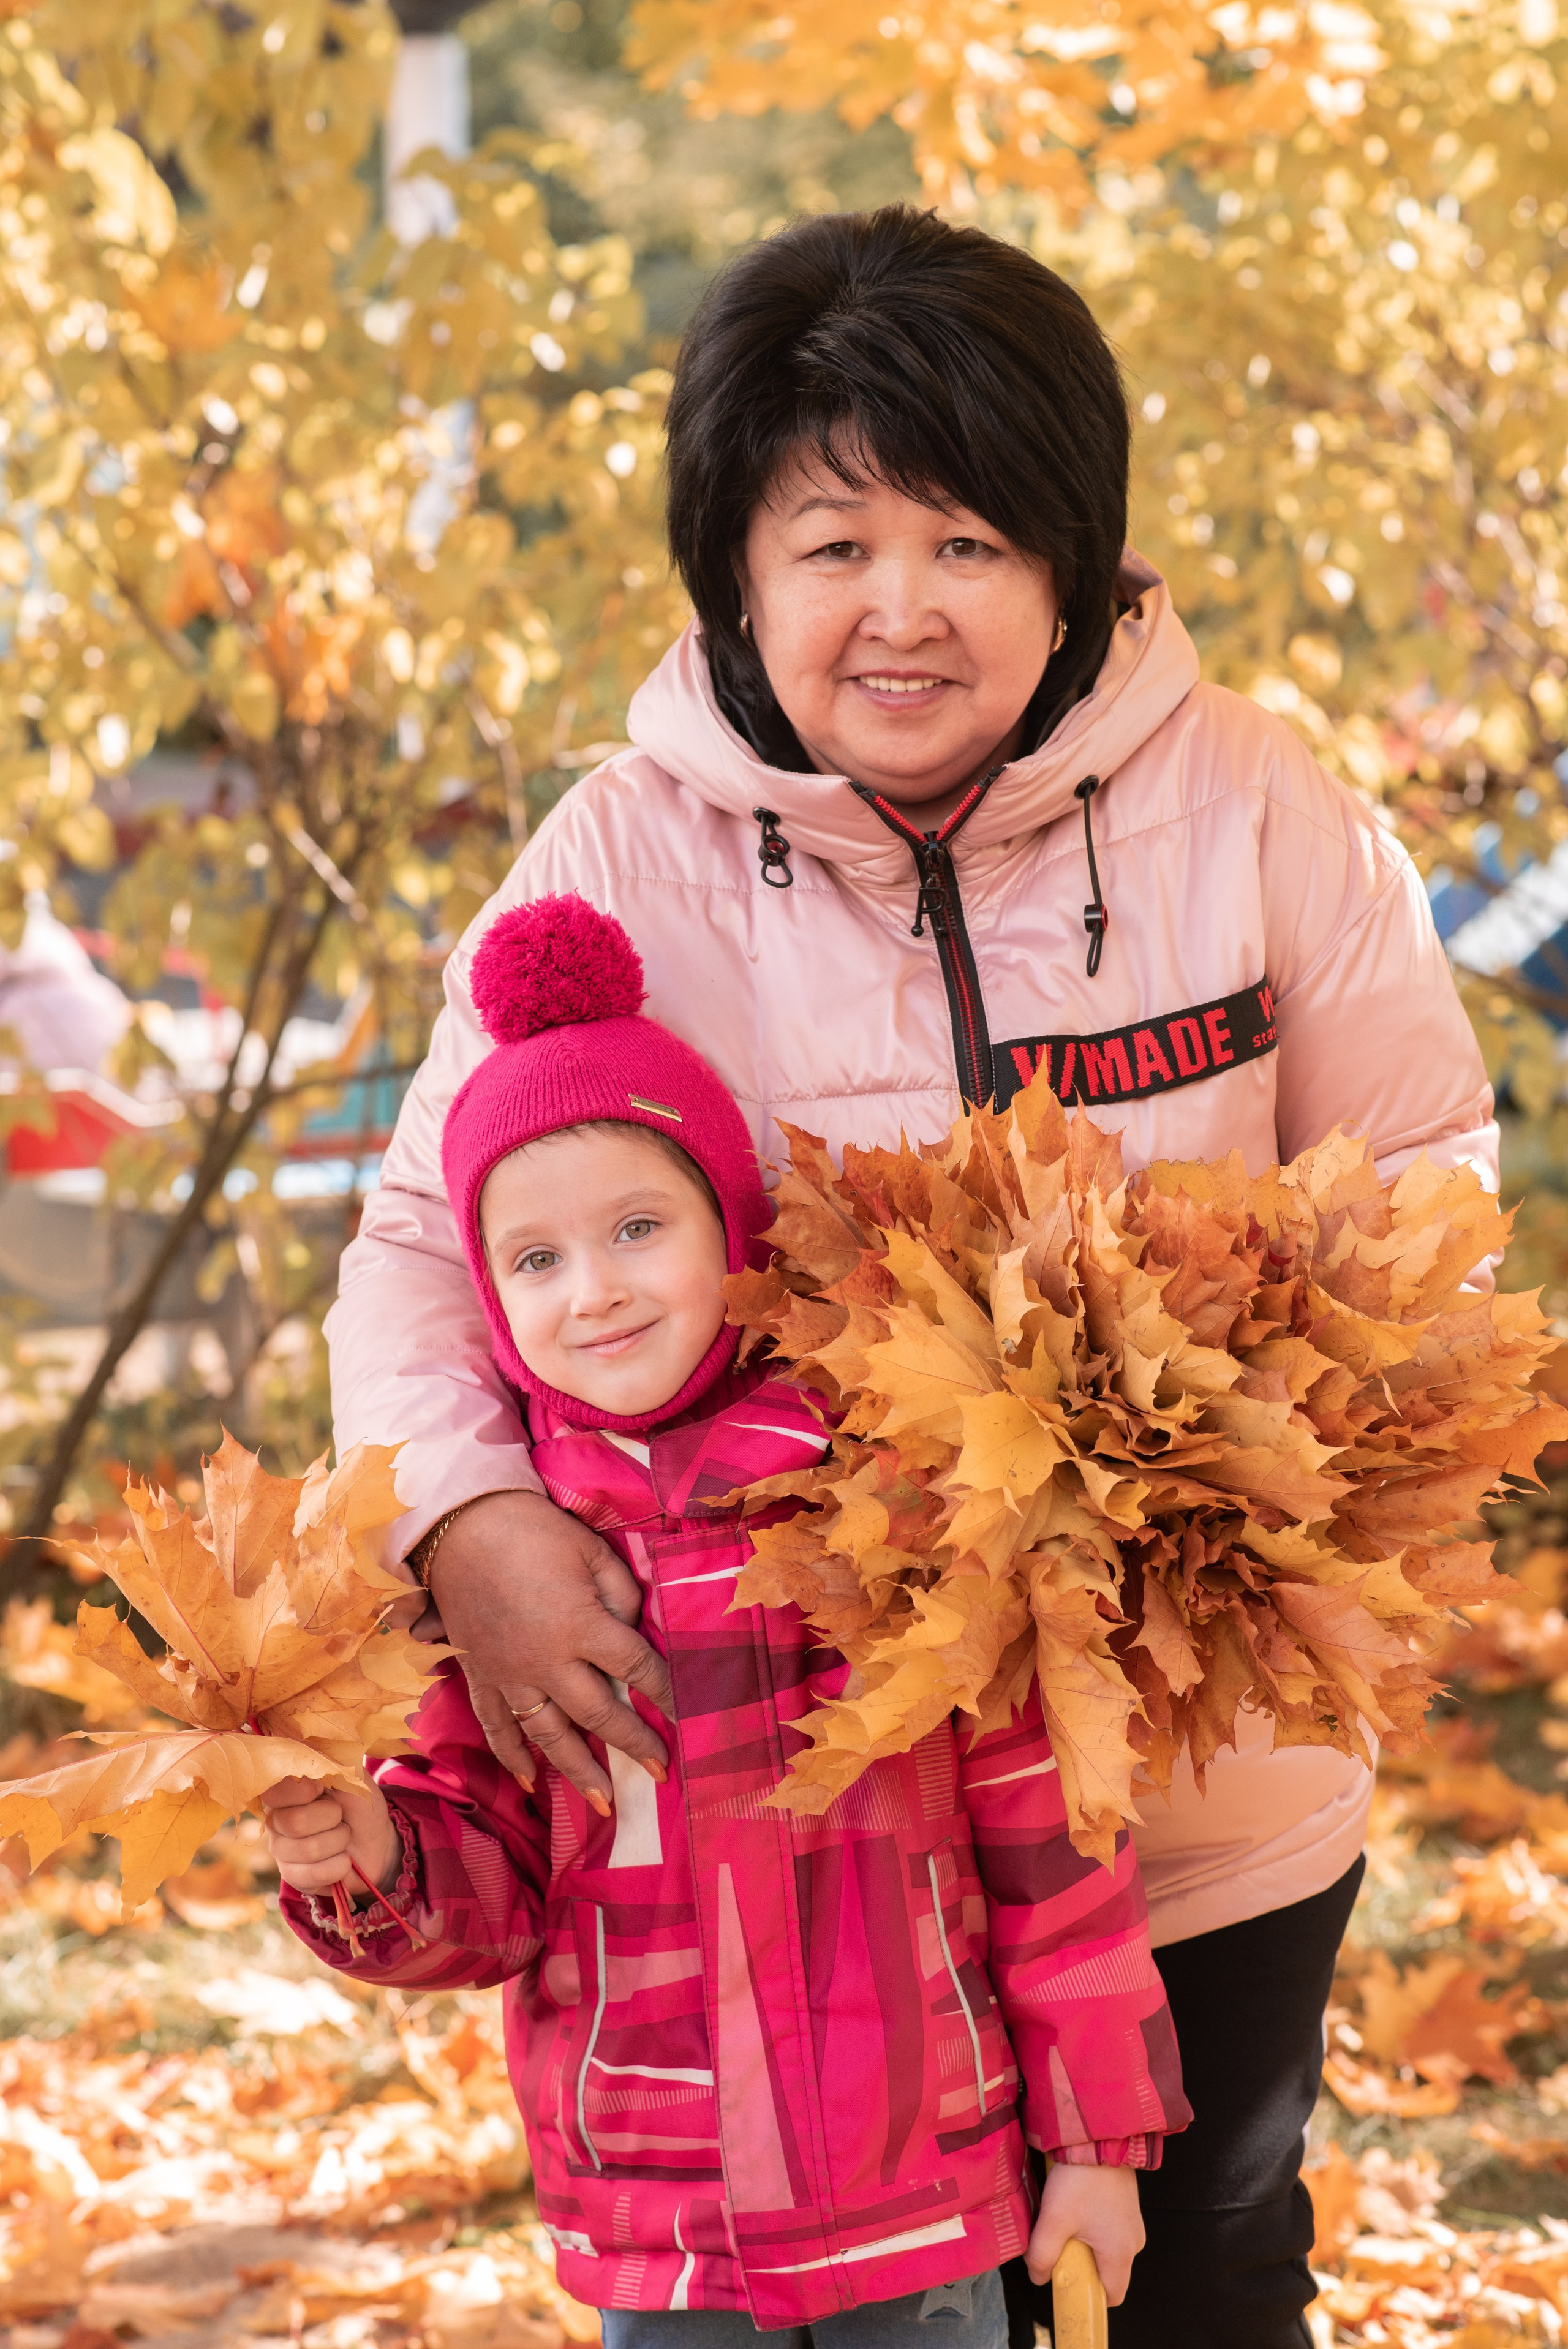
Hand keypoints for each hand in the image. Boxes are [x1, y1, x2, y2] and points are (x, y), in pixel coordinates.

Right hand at [262, 1774, 400, 1899]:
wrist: (376, 1843)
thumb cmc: (360, 1805)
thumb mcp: (354, 1778)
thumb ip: (332, 1763)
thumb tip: (310, 1751)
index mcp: (285, 1789)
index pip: (274, 1789)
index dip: (302, 1791)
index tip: (321, 1789)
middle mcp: (275, 1818)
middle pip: (295, 1823)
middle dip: (332, 1818)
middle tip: (340, 1816)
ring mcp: (281, 1849)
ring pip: (309, 1850)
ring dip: (339, 1841)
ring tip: (343, 1836)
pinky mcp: (292, 1875)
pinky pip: (313, 1875)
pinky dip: (339, 1866)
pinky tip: (341, 1860)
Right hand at [429, 1489, 674, 1807]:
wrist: (460, 1525)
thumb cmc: (533, 1530)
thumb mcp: (592, 1551)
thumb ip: (622, 1595)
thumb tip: (634, 1630)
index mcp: (582, 1626)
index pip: (637, 1669)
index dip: (666, 1694)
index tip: (687, 1719)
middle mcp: (548, 1661)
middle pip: (599, 1714)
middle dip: (634, 1746)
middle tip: (661, 1774)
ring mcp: (511, 1674)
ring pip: (549, 1735)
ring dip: (579, 1770)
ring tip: (605, 1802)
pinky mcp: (481, 1675)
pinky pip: (497, 1726)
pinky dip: (511, 1757)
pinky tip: (528, 1780)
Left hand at [1025, 2160, 1144, 2308]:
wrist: (1099, 2137)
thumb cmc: (1081, 2179)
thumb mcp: (1054, 2219)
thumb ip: (1042, 2254)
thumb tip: (1038, 2276)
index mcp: (1121, 2253)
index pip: (1111, 2297)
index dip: (1088, 2296)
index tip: (1066, 2283)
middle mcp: (1133, 2242)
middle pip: (1106, 2273)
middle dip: (1081, 2267)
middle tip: (1060, 2245)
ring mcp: (1132, 2223)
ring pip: (1105, 2251)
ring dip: (1084, 2245)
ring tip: (1066, 2220)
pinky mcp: (1127, 2207)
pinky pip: (1108, 2231)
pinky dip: (1091, 2228)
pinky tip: (1075, 2206)